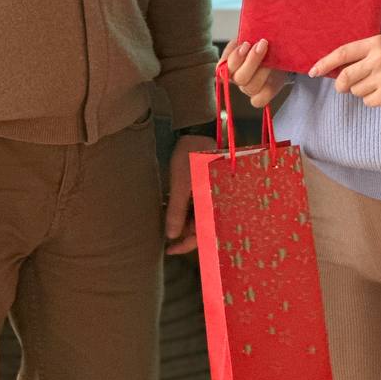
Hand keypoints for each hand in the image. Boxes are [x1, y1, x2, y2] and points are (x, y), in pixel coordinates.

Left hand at [164, 134, 216, 255]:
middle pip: (201, 226)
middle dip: (183, 233)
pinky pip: (196, 204)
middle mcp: (216, 201)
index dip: (185, 244)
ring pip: (197, 215)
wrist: (197, 130)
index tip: (168, 250)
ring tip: (165, 220)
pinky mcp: (206, 186)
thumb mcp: (180, 184)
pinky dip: (185, 209)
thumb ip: (176, 210)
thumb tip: (171, 235)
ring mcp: (211, 194)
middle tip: (164, 235)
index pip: (202, 234)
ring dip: (182, 220)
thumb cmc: (191, 156)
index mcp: (215, 203)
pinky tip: (172, 208)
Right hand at [221, 36, 288, 108]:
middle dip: (251, 61)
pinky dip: (266, 90)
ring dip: (262, 70)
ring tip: (271, 56)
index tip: (246, 43)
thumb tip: (247, 37)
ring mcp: (249, 88)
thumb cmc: (260, 40)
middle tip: (262, 44)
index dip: (235, 58)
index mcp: (229, 65)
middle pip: (239, 78)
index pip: (223, 68)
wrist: (278, 48)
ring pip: (250, 87)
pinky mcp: (263, 95)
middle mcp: (237, 78)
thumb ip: (244, 36)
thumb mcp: (251, 36)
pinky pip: (259, 100)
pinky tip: (273, 72)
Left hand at [309, 35, 380, 107]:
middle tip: (350, 85)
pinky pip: (367, 101)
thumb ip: (363, 55)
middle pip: (345, 77)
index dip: (324, 63)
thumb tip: (336, 72)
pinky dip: (373, 100)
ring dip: (363, 91)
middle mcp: (377, 59)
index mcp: (375, 43)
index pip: (342, 53)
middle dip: (343, 84)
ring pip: (356, 91)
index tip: (313, 72)